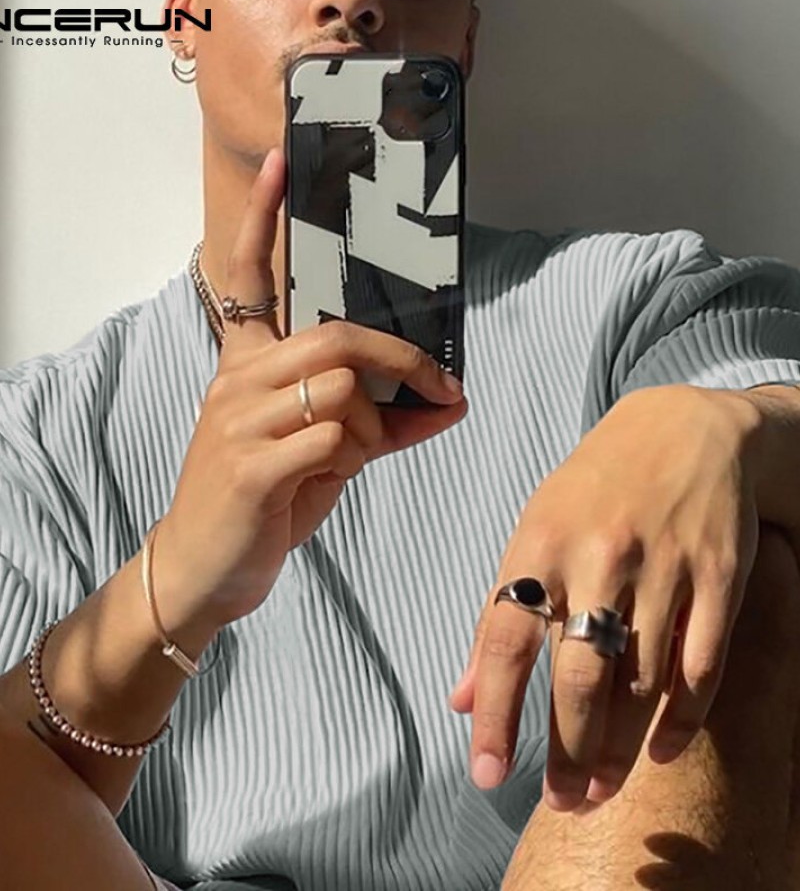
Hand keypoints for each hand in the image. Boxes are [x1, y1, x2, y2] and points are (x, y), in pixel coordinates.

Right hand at [154, 148, 467, 634]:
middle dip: (401, 359)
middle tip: (441, 388)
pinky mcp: (250, 468)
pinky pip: (332, 439)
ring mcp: (238, 422)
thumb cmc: (266, 499)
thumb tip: (451, 401)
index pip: (247, 279)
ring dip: (370, 427)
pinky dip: (353, 458)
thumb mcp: (322, 451)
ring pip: (340, 389)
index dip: (263, 221)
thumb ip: (378, 419)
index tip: (281, 166)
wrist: (207, 567)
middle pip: (335, 337)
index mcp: (245, 366)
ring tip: (350, 457)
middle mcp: (236, 382)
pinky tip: (325, 479)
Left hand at [448, 384, 760, 810]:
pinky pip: (701, 666)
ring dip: (619, 749)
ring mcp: (664, 566)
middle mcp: (599, 556)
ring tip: (600, 790)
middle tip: (563, 803)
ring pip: (641, 682)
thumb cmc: (595, 487)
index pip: (504, 639)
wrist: (685, 428)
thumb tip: (460, 695)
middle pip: (578, 677)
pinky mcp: (719, 576)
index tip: (486, 773)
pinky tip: (660, 752)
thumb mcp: (534, 530)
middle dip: (567, 753)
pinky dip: (683, 720)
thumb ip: (497, 613)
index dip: (493, 712)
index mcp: (540, 542)